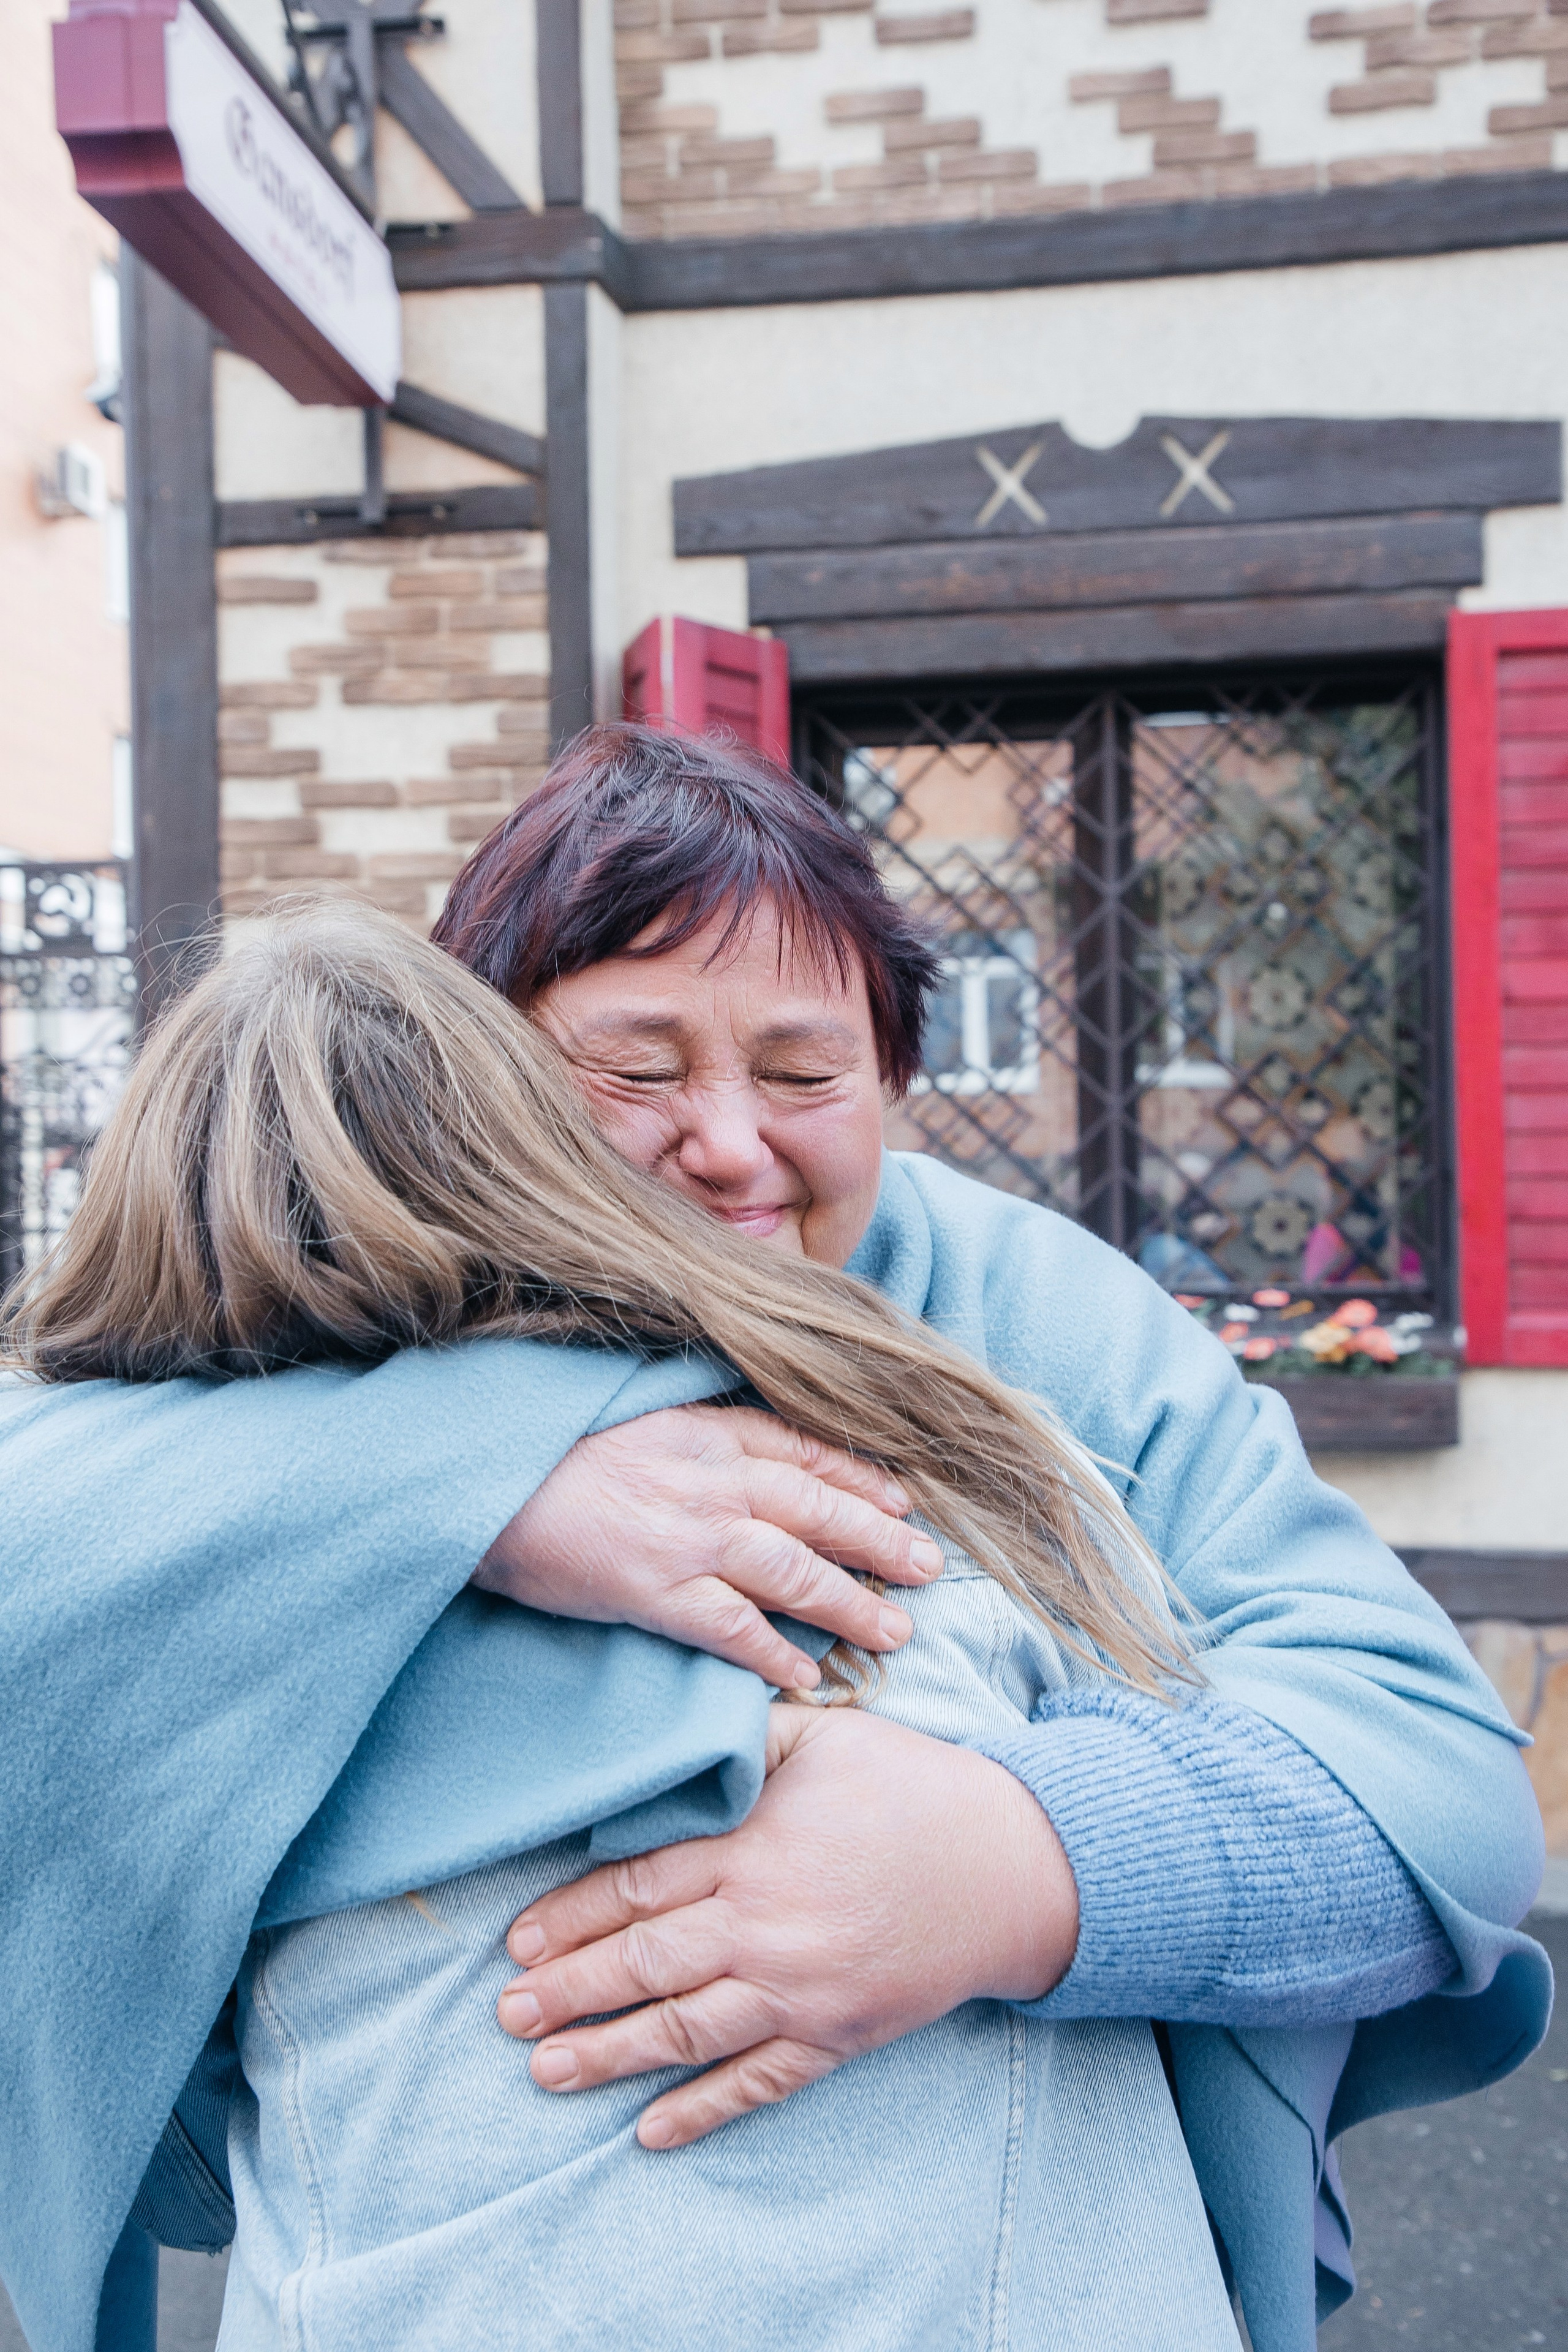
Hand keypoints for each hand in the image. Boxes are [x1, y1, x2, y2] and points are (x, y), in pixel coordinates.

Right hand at [474, 1405, 941, 1691]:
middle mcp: (713, 1481)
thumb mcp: (637, 1417)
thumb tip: (744, 1458)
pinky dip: (777, 1653)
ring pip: (795, 1570)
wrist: (486, 1481)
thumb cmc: (552, 1451)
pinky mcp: (658, 1591)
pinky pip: (735, 1629)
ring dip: (851, 1602)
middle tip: (929, 1568)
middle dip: (881, 1540)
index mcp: (707, 1432)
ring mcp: (690, 1538)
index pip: (804, 1452)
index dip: (860, 1479)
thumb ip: (696, 1436)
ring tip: (894, 1631)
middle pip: (819, 1510)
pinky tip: (808, 1673)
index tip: (901, 1500)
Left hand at [496, 1704, 1078, 2146]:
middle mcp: (768, 1923)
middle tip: (506, 2010)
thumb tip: (686, 1739)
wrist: (1013, 1867)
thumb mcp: (831, 1734)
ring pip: (685, 2030)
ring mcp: (801, 1989)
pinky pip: (757, 2082)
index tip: (519, 1937)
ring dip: (608, 2053)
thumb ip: (751, 1738)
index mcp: (757, 1845)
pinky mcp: (837, 2035)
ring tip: (544, 2070)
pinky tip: (649, 2132)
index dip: (573, 1914)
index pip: (641, 1885)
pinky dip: (701, 2111)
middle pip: (646, 1962)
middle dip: (568, 1989)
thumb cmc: (915, 1789)